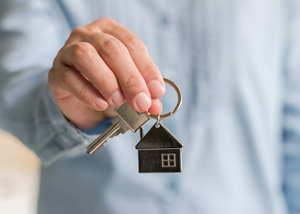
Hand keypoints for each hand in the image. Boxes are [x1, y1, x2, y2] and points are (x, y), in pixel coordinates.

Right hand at [48, 18, 164, 129]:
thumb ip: (142, 92)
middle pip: (111, 49)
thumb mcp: (128, 86)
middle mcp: (88, 35)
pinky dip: (87, 93)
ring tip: (117, 101)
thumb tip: (155, 106)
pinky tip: (100, 104)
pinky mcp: (56, 72)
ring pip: (86, 56)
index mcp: (111, 31)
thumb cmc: (108, 85)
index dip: (147, 69)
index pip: (133, 44)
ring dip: (107, 81)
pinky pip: (69, 78)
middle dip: (130, 78)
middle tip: (140, 102)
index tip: (157, 92)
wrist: (81, 99)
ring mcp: (68, 51)